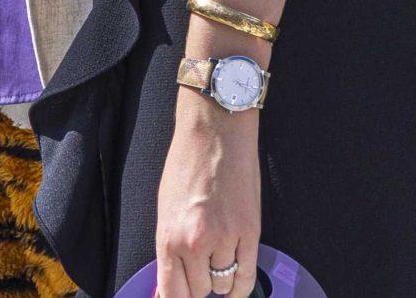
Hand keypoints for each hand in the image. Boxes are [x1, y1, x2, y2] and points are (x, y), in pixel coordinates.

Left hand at [154, 94, 258, 297]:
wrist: (214, 134)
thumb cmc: (186, 166)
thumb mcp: (166, 210)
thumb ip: (170, 251)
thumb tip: (170, 284)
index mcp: (168, 237)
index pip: (172, 293)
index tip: (183, 297)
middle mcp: (195, 243)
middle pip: (199, 292)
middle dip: (198, 286)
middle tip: (199, 272)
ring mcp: (225, 239)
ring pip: (224, 286)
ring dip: (220, 281)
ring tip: (217, 262)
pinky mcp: (250, 233)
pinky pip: (248, 277)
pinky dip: (241, 284)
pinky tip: (236, 278)